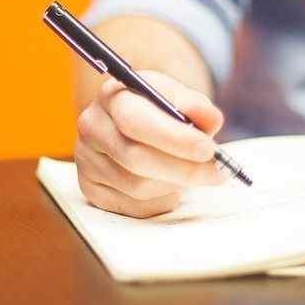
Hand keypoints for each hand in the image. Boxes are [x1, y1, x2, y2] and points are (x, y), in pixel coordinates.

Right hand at [74, 70, 227, 216]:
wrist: (133, 125)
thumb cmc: (159, 111)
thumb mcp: (178, 98)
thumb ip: (196, 106)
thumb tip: (209, 119)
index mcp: (112, 96)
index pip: (136, 121)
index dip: (173, 138)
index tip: (207, 149)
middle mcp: (92, 127)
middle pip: (136, 158)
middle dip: (184, 168)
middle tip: (217, 171)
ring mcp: (87, 161)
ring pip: (138, 187)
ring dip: (175, 184)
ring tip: (191, 172)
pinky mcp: (92, 190)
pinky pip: (135, 207)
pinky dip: (162, 199)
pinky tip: (168, 183)